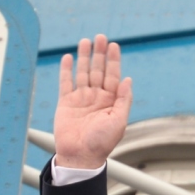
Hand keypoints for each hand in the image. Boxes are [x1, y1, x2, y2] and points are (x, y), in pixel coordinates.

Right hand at [54, 35, 132, 168]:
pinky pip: (66, 83)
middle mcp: (96, 97)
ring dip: (84, 57)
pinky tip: (69, 58)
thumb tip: (128, 79)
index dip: (113, 61)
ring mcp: (81, 99)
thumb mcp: (119, 121)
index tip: (114, 46)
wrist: (80, 156)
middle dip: (99, 54)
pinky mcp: (66, 103)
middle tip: (100, 37)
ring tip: (86, 41)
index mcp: (111, 101)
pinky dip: (67, 70)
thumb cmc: (102, 142)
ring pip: (82, 73)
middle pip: (98, 70)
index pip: (113, 76)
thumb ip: (123, 100)